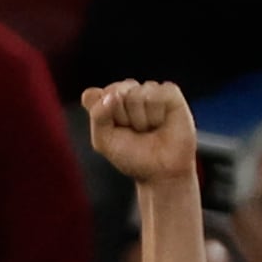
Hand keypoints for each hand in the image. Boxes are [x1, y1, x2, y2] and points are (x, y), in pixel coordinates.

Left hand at [82, 80, 199, 186]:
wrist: (162, 172)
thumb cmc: (133, 156)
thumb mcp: (104, 141)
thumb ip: (97, 115)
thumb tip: (113, 95)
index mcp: (107, 100)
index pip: (92, 96)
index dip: (101, 117)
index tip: (113, 132)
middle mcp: (127, 91)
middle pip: (114, 91)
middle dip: (122, 117)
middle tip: (134, 131)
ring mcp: (148, 89)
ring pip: (136, 94)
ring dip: (141, 120)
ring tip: (149, 129)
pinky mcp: (169, 92)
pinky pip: (156, 95)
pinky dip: (157, 115)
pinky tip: (161, 122)